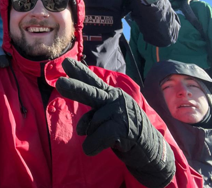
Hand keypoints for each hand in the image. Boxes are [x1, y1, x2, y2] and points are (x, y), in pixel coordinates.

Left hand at [55, 58, 174, 187]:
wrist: (151, 149)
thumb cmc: (125, 130)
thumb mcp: (107, 119)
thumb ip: (92, 117)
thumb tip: (81, 128)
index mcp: (110, 94)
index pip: (92, 81)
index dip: (79, 71)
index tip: (65, 62)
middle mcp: (115, 99)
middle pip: (92, 94)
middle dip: (75, 88)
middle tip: (60, 83)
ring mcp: (121, 112)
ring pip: (92, 125)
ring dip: (92, 137)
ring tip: (105, 139)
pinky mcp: (125, 128)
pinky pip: (98, 137)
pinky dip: (92, 145)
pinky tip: (92, 149)